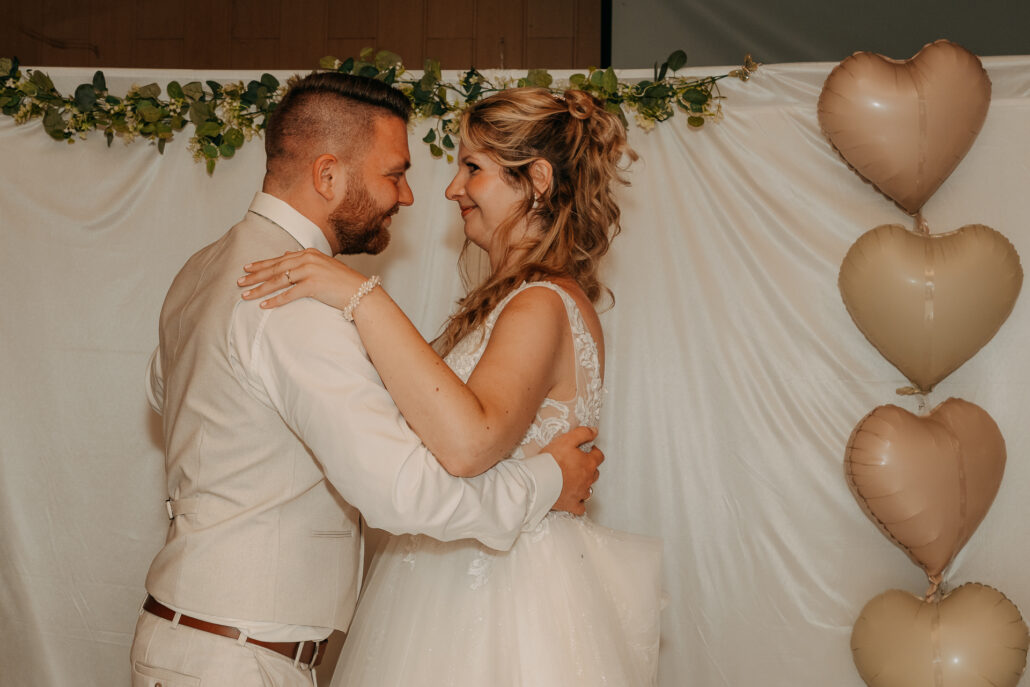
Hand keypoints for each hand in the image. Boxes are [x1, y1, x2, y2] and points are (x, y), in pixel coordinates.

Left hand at [238, 247, 367, 310]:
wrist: (361, 292)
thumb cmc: (343, 282)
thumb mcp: (323, 265)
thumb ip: (305, 259)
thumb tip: (287, 254)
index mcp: (309, 253)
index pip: (280, 259)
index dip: (262, 264)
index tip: (247, 268)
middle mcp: (308, 259)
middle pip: (275, 268)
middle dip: (255, 276)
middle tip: (239, 282)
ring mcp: (310, 271)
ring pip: (279, 280)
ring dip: (260, 289)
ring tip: (246, 295)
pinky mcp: (313, 285)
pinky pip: (289, 294)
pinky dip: (275, 300)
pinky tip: (264, 305)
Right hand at [545, 426, 602, 515]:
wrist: (539, 480)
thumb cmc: (551, 460)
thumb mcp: (567, 440)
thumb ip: (582, 434)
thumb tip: (594, 432)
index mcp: (588, 464)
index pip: (599, 456)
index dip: (594, 452)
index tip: (590, 450)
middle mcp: (587, 480)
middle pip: (595, 473)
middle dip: (589, 468)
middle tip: (579, 463)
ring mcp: (580, 493)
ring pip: (589, 490)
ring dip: (584, 485)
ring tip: (576, 480)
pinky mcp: (571, 504)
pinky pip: (580, 507)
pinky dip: (579, 503)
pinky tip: (574, 499)